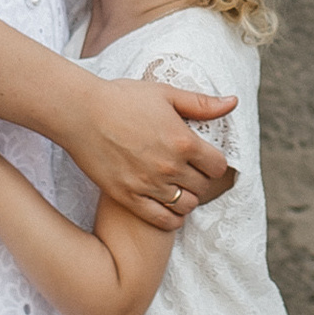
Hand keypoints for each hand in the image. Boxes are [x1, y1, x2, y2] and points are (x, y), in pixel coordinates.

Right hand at [67, 72, 237, 228]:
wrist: (80, 113)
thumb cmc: (122, 98)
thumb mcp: (165, 94)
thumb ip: (201, 103)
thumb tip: (233, 103)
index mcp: (183, 141)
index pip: (218, 167)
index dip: (214, 164)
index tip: (205, 160)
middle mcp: (170, 167)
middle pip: (204, 188)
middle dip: (201, 181)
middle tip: (190, 173)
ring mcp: (149, 185)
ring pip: (186, 206)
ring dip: (187, 199)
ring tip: (178, 189)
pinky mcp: (128, 197)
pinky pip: (162, 220)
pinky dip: (172, 218)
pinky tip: (169, 208)